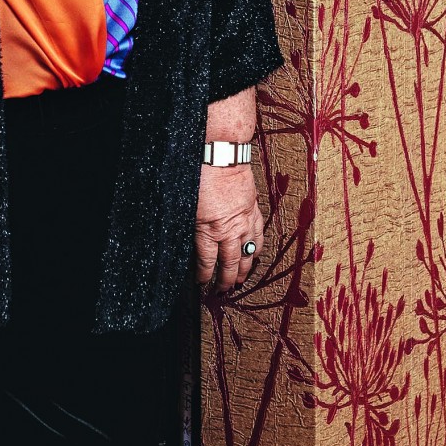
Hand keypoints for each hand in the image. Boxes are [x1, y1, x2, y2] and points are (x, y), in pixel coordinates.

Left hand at [193, 161, 264, 293]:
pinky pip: (258, 234)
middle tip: (224, 290)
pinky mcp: (253, 209)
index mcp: (209, 230)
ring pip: (248, 252)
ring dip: (245, 268)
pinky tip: (255, 253)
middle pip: (230, 262)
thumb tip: (190, 242)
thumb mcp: (186, 204)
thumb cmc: (200, 175)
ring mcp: (244, 220)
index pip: (207, 261)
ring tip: (242, 279)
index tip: (202, 283)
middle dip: (227, 279)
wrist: (222, 155)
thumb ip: (191, 227)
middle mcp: (230, 229)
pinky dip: (257, 247)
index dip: (205, 275)